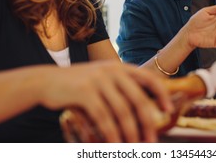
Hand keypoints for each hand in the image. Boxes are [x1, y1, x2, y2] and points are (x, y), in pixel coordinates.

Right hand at [39, 61, 172, 142]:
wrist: (47, 81)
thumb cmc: (79, 84)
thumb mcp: (101, 78)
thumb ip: (120, 87)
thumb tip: (143, 107)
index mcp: (119, 67)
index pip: (149, 77)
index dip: (161, 93)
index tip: (168, 110)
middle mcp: (112, 71)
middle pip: (138, 99)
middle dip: (147, 123)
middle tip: (151, 141)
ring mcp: (98, 81)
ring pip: (122, 112)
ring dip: (130, 133)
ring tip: (134, 148)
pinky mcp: (84, 93)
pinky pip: (103, 118)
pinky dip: (111, 134)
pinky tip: (114, 146)